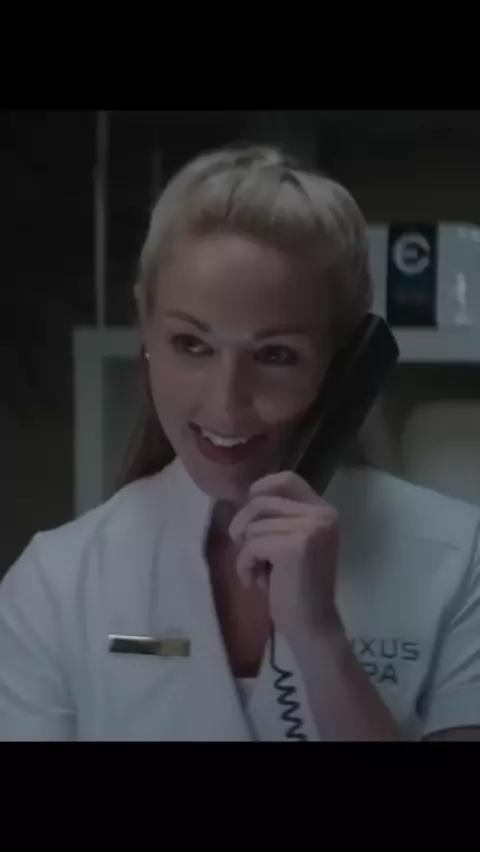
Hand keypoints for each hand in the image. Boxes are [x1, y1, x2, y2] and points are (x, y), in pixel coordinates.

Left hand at [228, 471, 343, 642]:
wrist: (313, 625)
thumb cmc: (298, 587)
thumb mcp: (293, 542)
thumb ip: (280, 518)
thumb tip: (246, 496)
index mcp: (325, 511)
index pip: (288, 479)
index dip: (262, 487)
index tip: (249, 506)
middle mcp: (322, 515)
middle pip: (262, 501)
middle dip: (243, 525)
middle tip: (245, 551)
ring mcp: (310, 529)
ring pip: (253, 526)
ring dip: (246, 552)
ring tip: (259, 573)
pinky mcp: (294, 547)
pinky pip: (250, 546)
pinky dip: (244, 566)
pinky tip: (256, 583)